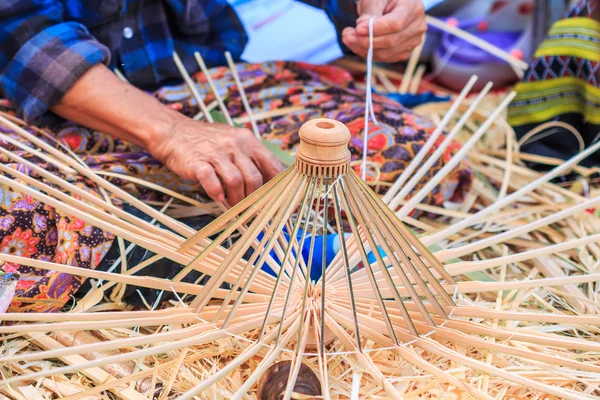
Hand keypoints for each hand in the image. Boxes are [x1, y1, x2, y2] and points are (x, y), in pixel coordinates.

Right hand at [150, 118, 284, 204]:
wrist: (173, 132)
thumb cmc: (208, 142)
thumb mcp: (235, 142)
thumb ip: (252, 160)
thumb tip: (272, 184)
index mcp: (248, 140)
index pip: (272, 165)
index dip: (279, 187)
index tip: (280, 203)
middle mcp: (234, 144)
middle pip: (254, 178)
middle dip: (253, 198)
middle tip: (249, 207)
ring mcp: (216, 153)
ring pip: (236, 182)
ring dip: (236, 199)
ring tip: (233, 205)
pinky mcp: (198, 162)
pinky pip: (212, 182)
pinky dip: (217, 194)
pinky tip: (218, 197)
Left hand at [342, 0, 425, 61]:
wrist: (391, 6)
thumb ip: (370, 13)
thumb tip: (362, 30)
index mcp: (413, 7)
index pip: (396, 23)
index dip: (376, 29)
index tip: (358, 29)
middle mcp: (417, 26)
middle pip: (391, 41)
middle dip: (365, 41)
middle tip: (347, 35)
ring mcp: (413, 41)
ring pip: (386, 53)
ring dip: (363, 49)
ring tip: (348, 38)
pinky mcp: (404, 52)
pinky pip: (384, 58)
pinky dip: (368, 53)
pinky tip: (357, 44)